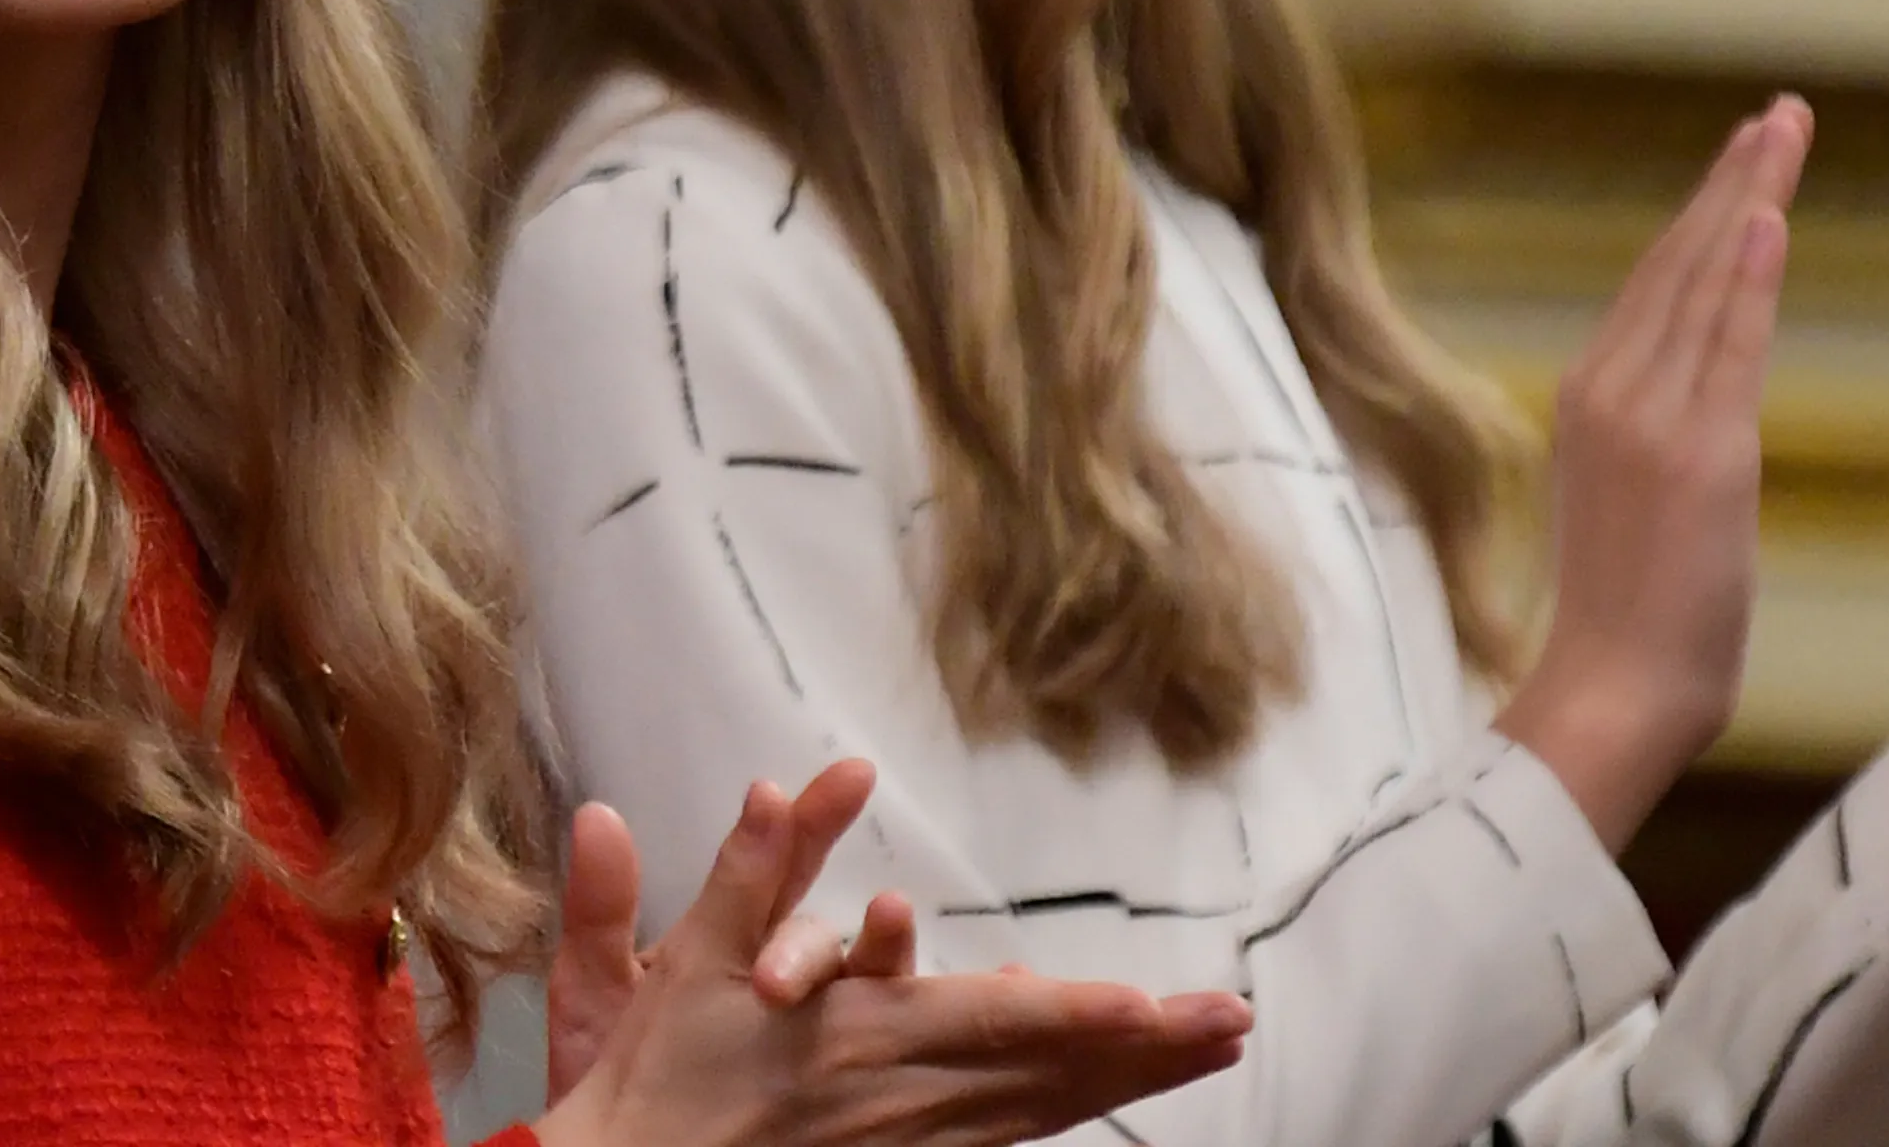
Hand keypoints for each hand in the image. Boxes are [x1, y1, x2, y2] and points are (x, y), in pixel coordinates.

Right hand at [533, 771, 1249, 1146]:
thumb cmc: (654, 1083)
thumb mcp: (690, 963)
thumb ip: (754, 867)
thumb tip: (795, 778)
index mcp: (857, 1039)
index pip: (991, 1023)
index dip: (1078, 1016)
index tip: (1154, 1006)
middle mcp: (902, 1099)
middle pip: (1047, 1074)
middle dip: (1148, 1050)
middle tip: (1234, 1023)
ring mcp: (910, 1144)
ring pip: (1042, 1109)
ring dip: (1130, 1079)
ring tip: (1210, 1045)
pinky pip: (1009, 1135)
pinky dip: (1067, 1106)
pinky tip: (1111, 1087)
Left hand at [545, 760, 913, 1100]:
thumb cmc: (606, 1084)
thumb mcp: (594, 993)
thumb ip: (600, 910)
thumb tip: (597, 813)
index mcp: (729, 946)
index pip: (780, 869)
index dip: (814, 820)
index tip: (852, 777)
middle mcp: (787, 983)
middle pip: (823, 940)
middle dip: (810, 946)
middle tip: (775, 983)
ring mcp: (818, 1036)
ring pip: (868, 989)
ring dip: (883, 964)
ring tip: (887, 940)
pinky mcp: (835, 1085)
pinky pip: (888, 1051)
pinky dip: (929, 1025)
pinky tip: (960, 1011)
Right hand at [1497, 97, 1810, 848]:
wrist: (1611, 692)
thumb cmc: (1629, 622)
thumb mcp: (1633, 505)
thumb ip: (1660, 438)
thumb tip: (1704, 411)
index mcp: (1592, 398)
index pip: (1656, 281)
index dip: (1704, 212)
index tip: (1746, 158)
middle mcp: (1608, 390)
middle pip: (1678, 259)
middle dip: (1732, 179)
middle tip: (1780, 114)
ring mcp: (1647, 419)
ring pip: (1703, 284)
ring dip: (1747, 198)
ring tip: (1784, 134)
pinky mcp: (1695, 454)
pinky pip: (1727, 346)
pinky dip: (1746, 274)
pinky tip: (1769, 217)